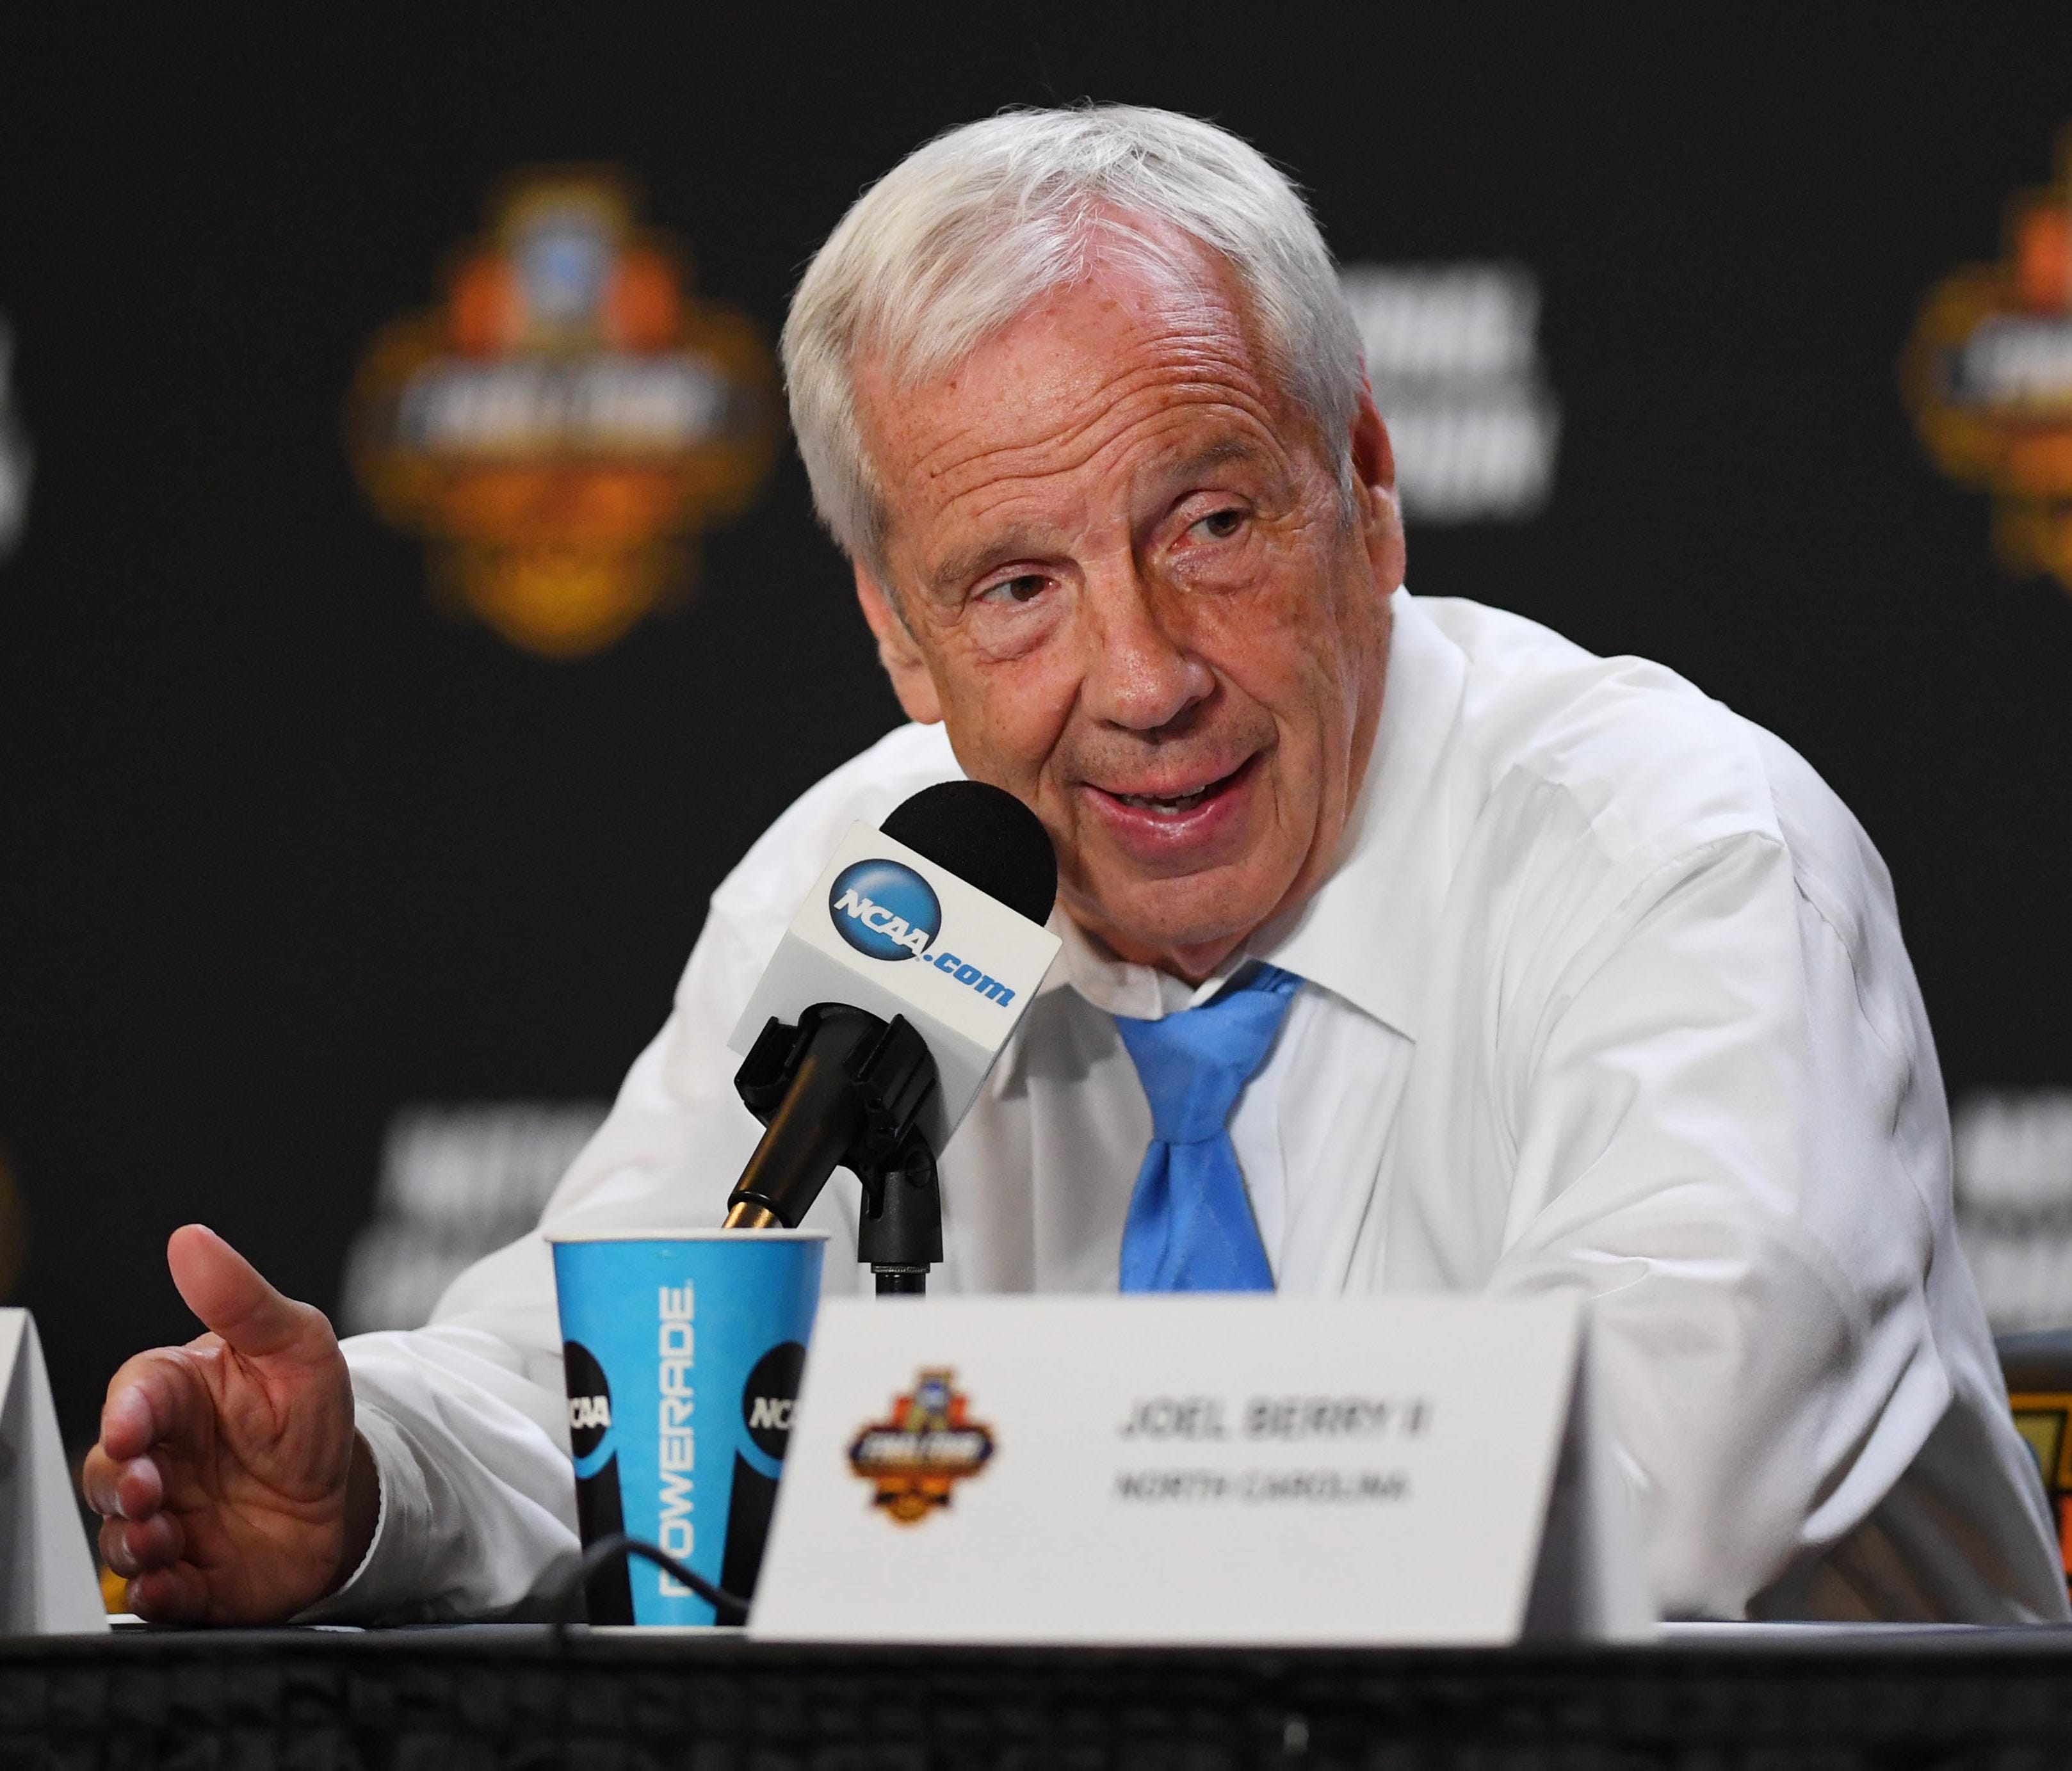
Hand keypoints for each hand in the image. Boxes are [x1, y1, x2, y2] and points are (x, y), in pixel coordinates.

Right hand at [80, 1224, 378, 1621]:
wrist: (351, 1492)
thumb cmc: (310, 1412)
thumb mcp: (297, 1344)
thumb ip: (242, 1299)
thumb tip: (191, 1240)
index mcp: (179, 1397)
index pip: (133, 1395)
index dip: (126, 1412)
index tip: (133, 1429)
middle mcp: (162, 1460)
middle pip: (108, 1472)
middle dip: (117, 1484)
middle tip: (147, 1490)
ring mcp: (171, 1520)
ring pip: (122, 1535)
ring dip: (132, 1541)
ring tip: (163, 1538)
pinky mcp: (192, 1576)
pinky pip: (158, 1594)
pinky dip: (157, 1594)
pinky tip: (170, 1586)